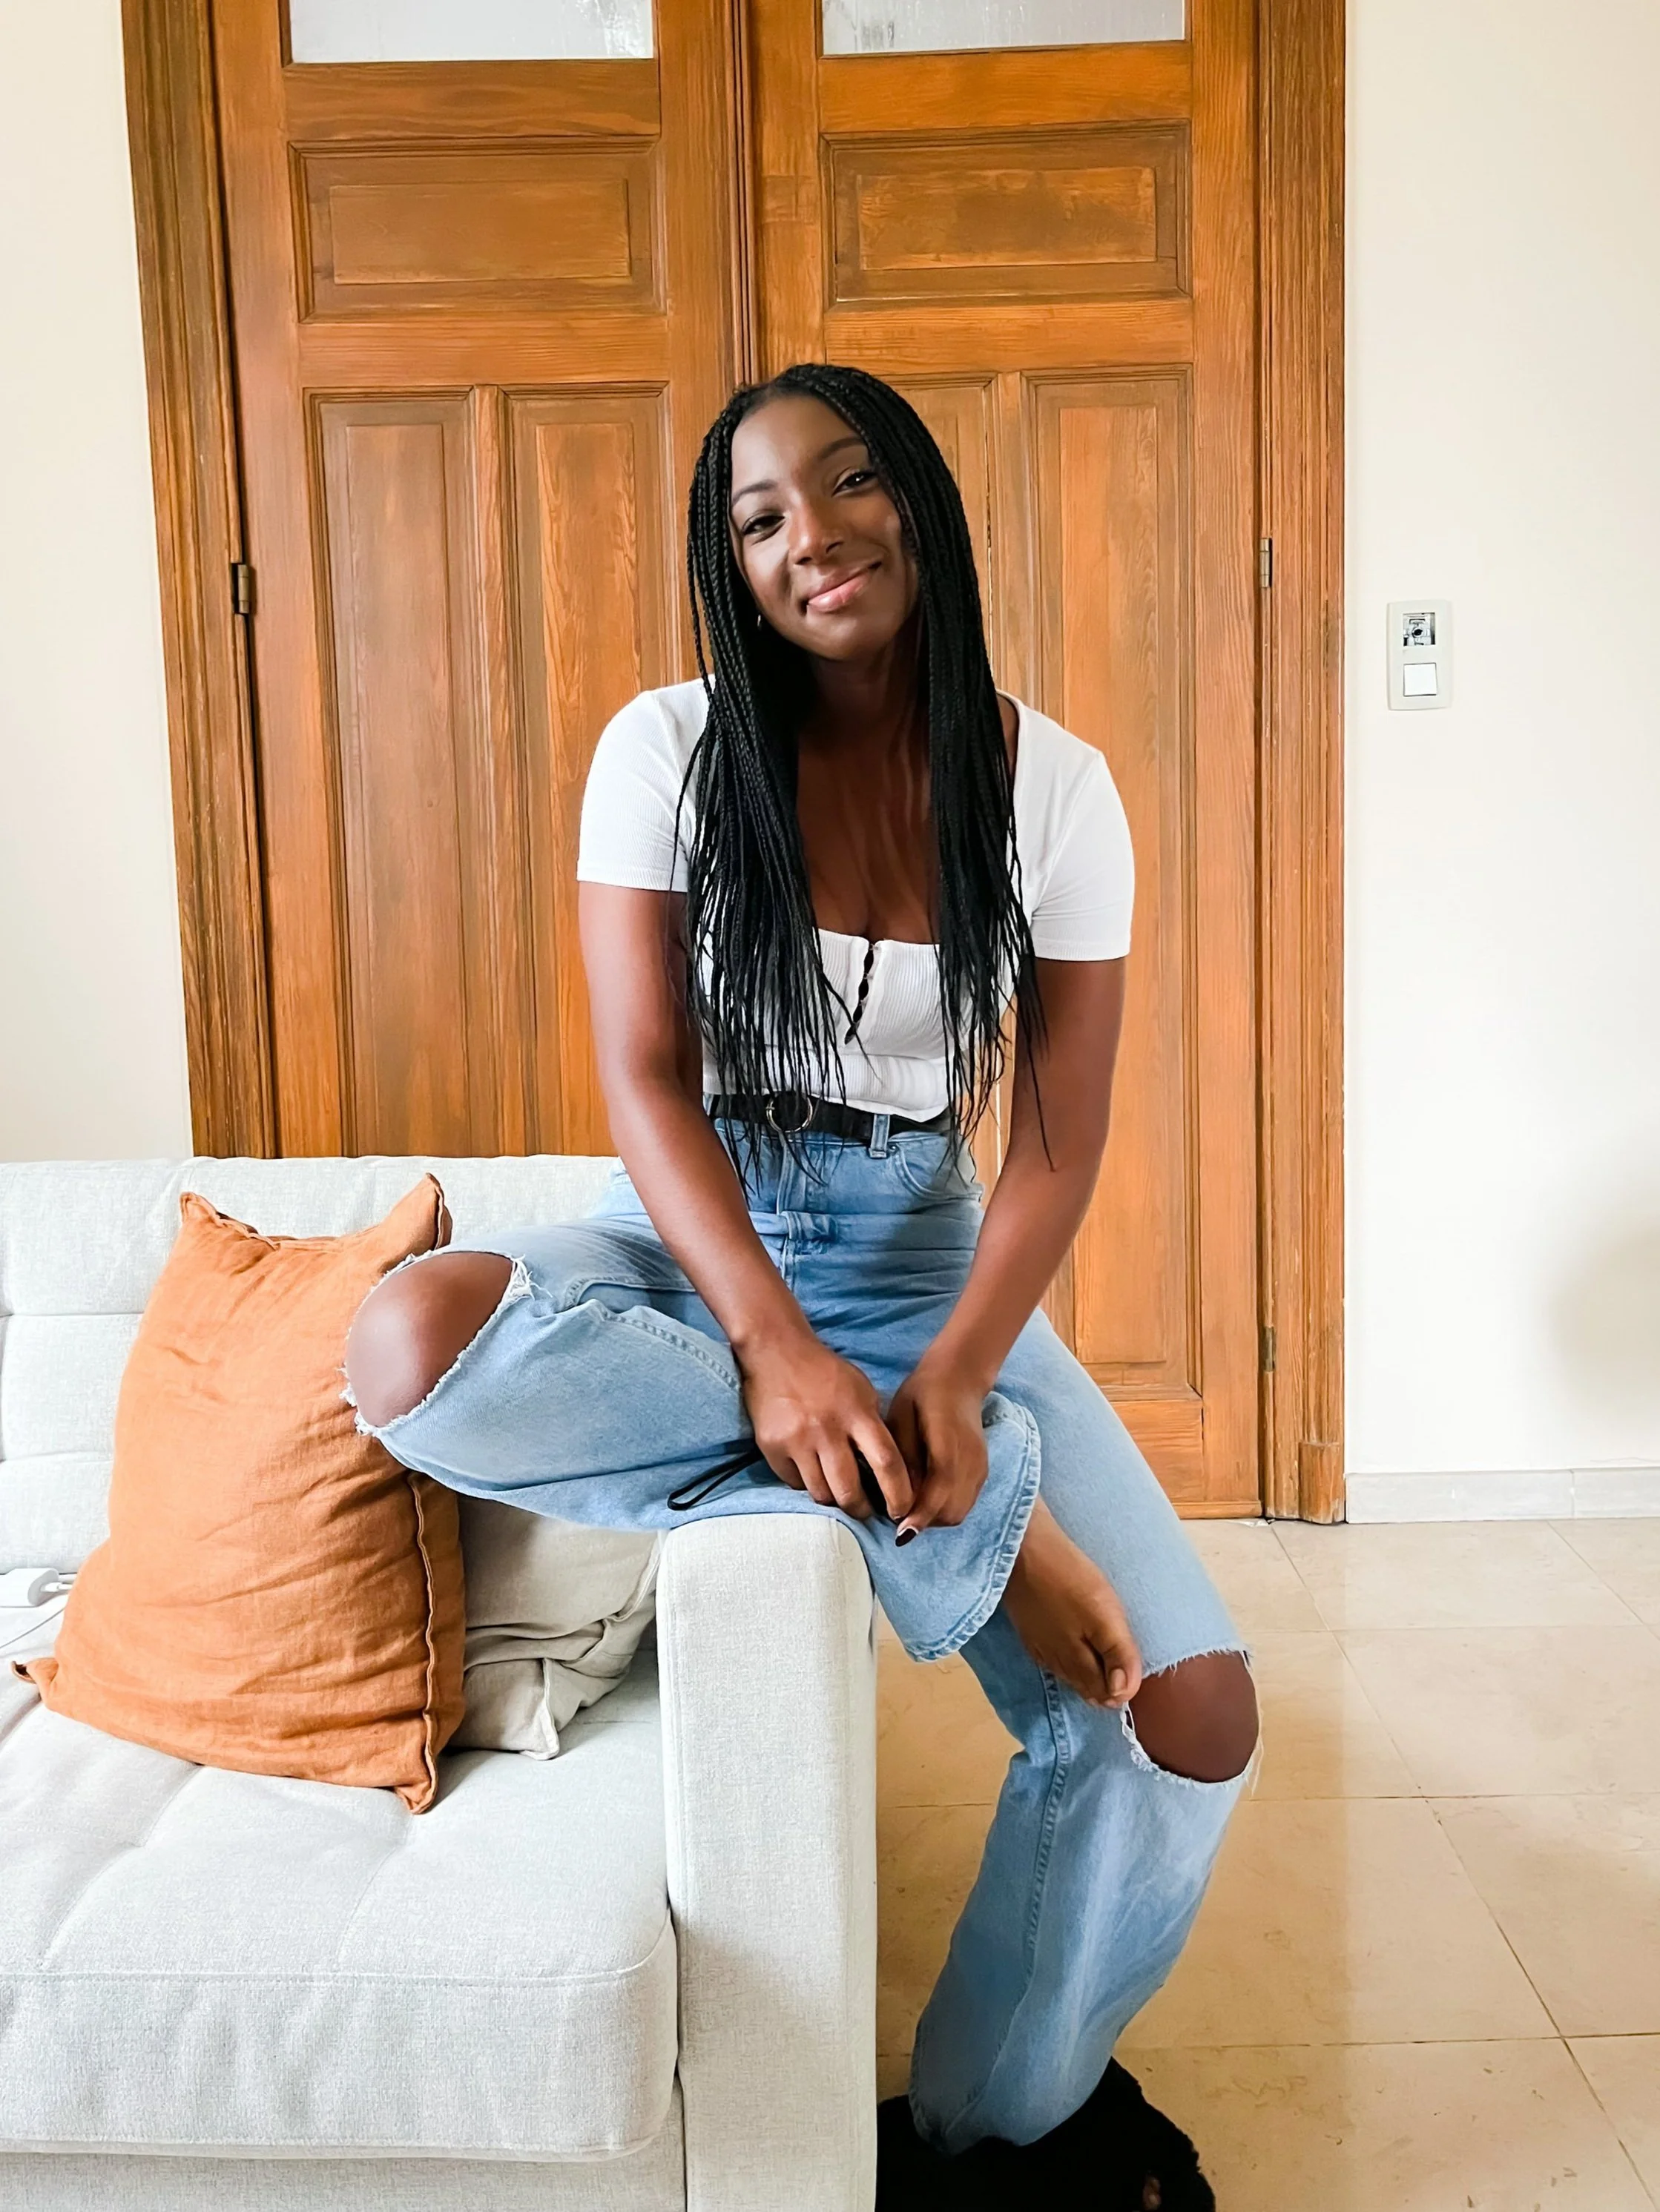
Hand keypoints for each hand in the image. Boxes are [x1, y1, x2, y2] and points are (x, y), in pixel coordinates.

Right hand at [738, 1329, 912, 1523]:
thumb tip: (891, 1473)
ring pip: (821, 1493)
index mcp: (857, 1412)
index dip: (899, 1494)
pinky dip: (806, 1484)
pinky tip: (811, 1471)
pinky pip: (794, 1483)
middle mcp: (827, 1428)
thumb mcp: (862, 1391)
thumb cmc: (826, 1373)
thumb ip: (874, 1428)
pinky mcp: (772, 1447)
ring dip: (833, 1499)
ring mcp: (796, 1440)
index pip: (886, 1462)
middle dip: (861, 1510)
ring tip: (838, 1493)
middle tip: (866, 1512)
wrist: (776, 1351)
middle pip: (849, 1490)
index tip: (901, 1511)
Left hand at [885, 1358, 990, 1539]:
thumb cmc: (922, 1395)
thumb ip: (903, 1458)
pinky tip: (927, 1500)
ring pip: (960, 1512)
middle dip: (924, 1522)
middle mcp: (971, 1459)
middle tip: (897, 1519)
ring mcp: (981, 1466)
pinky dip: (946, 1510)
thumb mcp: (901, 1418)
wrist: (959, 1378)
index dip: (920, 1516)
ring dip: (935, 1519)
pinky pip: (966, 1503)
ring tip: (910, 1511)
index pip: (939, 1491)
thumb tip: (901, 1498)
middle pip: (951, 1510)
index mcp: (948, 1442)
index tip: (899, 1533)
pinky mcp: (983, 1470)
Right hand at [1002, 1499, 1144, 1708]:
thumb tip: (1123, 1695)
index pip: (1105, 1695)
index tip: (1132, 1661)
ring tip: (1104, 1650)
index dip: (1123, 1685)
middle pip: (1088, 1688)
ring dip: (1089, 1671)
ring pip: (1070, 1675)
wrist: (1021, 1547)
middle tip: (1123, 1655)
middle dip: (1107, 1681)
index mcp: (1076, 1664)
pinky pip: (1053, 1659)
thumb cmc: (1069, 1579)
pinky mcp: (1028, 1631)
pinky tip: (1074, 1643)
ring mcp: (1039, 1648)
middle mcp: (1056, 1664)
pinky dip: (1070, 1658)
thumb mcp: (1104, 1615)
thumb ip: (1118, 1655)